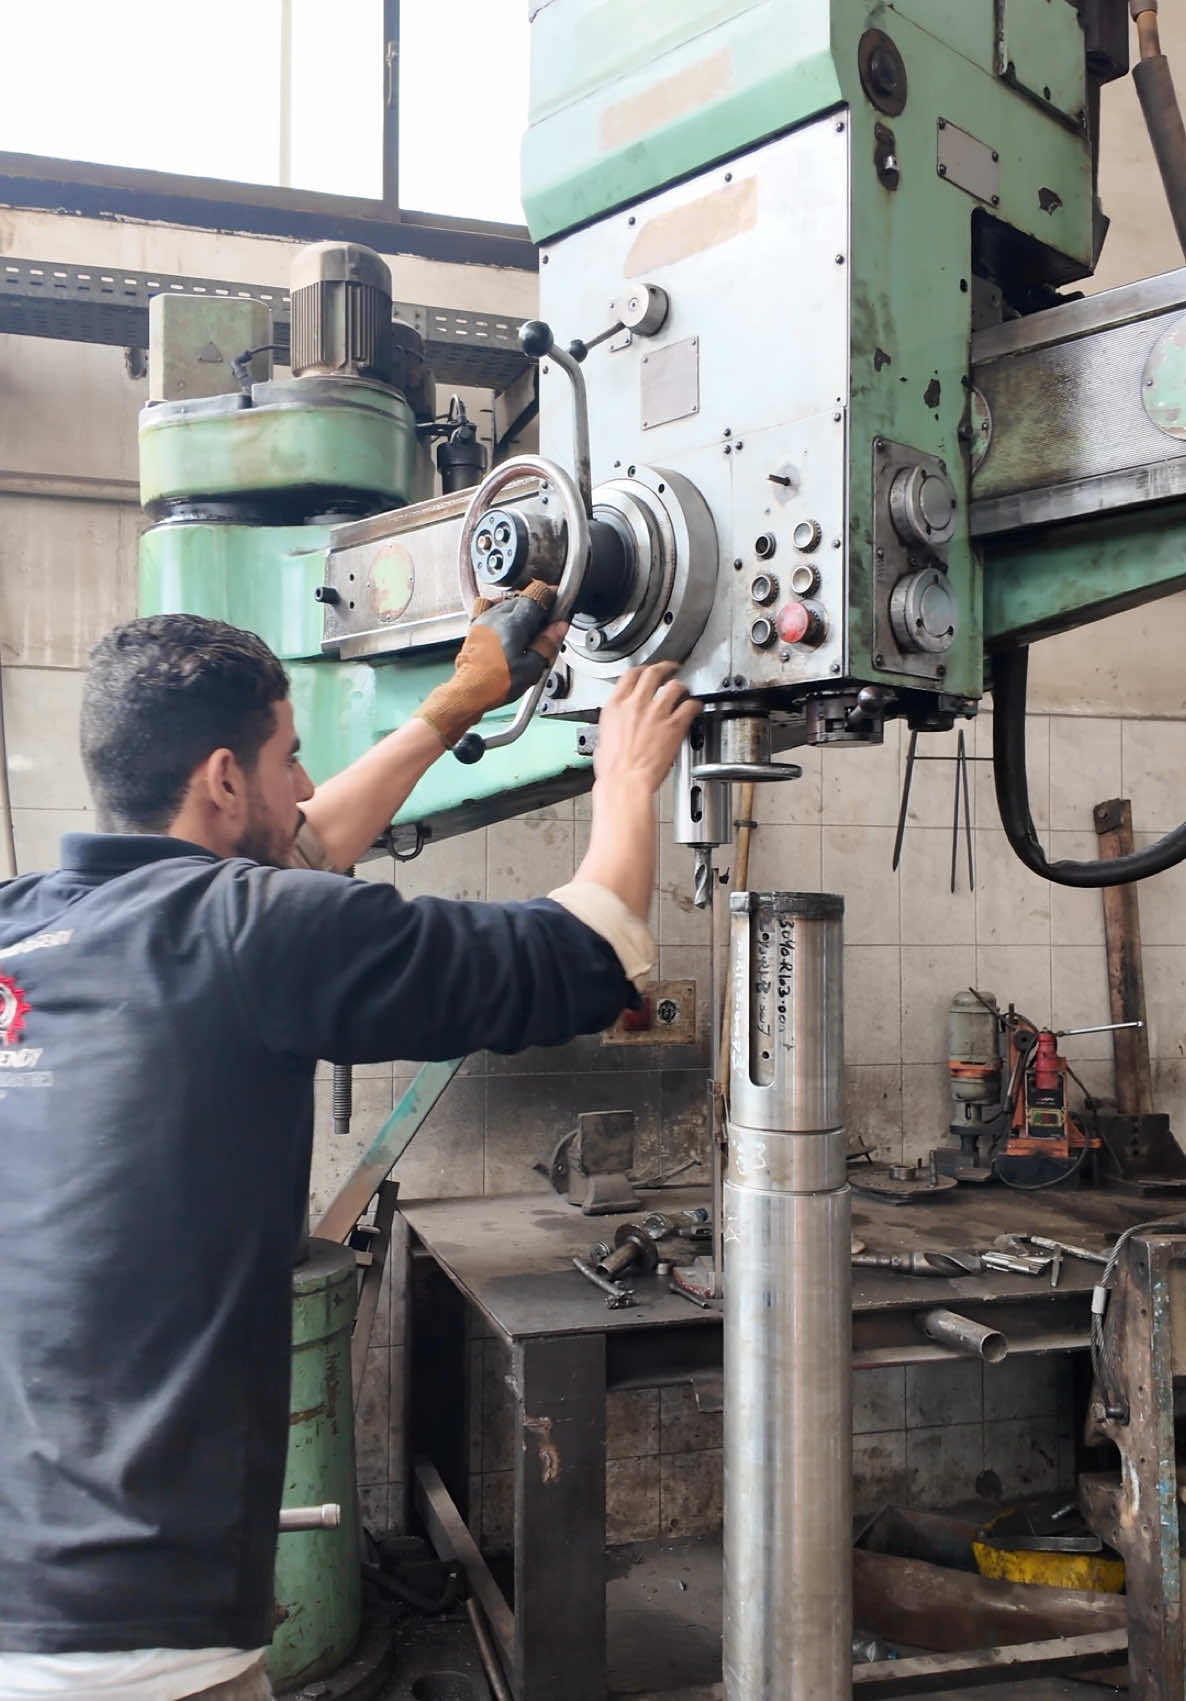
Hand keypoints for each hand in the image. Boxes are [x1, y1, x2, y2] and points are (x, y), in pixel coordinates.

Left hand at [415, 582, 566, 747]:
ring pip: (508, 603)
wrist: (470, 692)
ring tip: (528, 631)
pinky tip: (508, 627)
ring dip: (521, 611)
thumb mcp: (532, 667)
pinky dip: (503, 614)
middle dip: (537, 607)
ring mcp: (484, 619)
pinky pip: (492, 610)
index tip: (557, 601)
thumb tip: (559, 627)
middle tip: (546, 625)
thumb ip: (547, 643)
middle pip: (522, 598)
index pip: (535, 594)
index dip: (550, 596)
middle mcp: (497, 616)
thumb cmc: (496, 683)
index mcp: (514, 623)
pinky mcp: (476, 627)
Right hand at [593, 663, 701, 794]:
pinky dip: (694, 705)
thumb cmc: (613, 769)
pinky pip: (689, 706)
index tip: (646, 671)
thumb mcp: (603, 739)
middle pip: (653, 673)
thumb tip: (619, 725)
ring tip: (684, 689)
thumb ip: (614, 725)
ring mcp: (656, 713)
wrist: (625, 782)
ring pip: (674, 686)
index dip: (641, 669)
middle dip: (664, 668)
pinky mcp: (674, 725)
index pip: (630, 675)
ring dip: (680, 686)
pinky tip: (695, 707)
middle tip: (670, 669)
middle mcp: (636, 704)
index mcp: (615, 706)